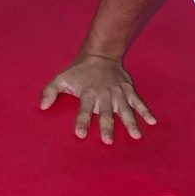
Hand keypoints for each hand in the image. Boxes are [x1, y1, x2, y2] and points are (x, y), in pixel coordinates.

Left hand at [40, 52, 155, 143]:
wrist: (100, 54)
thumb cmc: (79, 71)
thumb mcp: (61, 78)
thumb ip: (50, 91)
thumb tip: (42, 106)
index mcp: (88, 94)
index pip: (83, 110)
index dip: (82, 122)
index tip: (80, 134)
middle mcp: (104, 96)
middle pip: (105, 113)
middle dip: (106, 126)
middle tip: (107, 140)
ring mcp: (118, 94)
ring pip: (125, 110)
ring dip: (130, 123)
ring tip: (136, 136)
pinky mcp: (128, 91)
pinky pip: (139, 102)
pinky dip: (146, 112)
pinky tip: (152, 122)